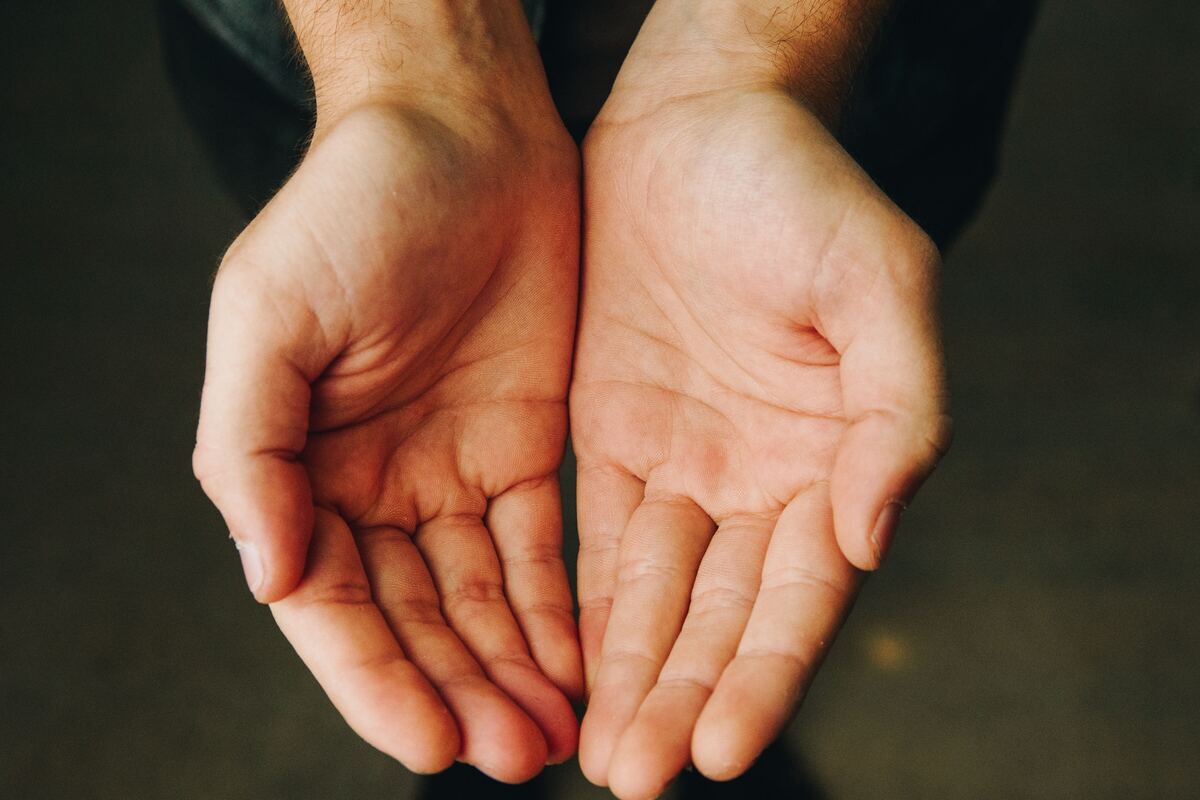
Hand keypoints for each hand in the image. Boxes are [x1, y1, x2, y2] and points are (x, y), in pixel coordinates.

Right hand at [193, 73, 581, 780]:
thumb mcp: (270, 313)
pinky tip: (582, 661)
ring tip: (557, 734)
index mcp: (300, 466)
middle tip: (518, 756)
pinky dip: (558, 608)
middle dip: (462, 691)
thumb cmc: (353, 204)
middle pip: (415, 619)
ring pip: (481, 599)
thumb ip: (250, 448)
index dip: (377, 678)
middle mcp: (374, 484)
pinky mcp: (527, 449)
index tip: (433, 740)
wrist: (464, 133)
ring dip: (514, 669)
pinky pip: (543, 548)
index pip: (333, 604)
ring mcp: (453, 472)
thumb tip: (265, 575)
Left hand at [571, 18, 950, 795]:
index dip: (766, 674)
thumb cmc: (801, 192)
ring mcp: (686, 467)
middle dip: (684, 699)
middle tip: (638, 778)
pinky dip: (583, 610)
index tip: (721, 750)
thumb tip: (872, 535)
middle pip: (723, 617)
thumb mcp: (880, 281)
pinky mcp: (613, 440)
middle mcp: (764, 482)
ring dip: (630, 677)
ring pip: (657, 597)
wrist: (699, 125)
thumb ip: (901, 410)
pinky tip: (562, 672)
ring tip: (600, 757)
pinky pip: (597, 542)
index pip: (803, 596)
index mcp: (840, 459)